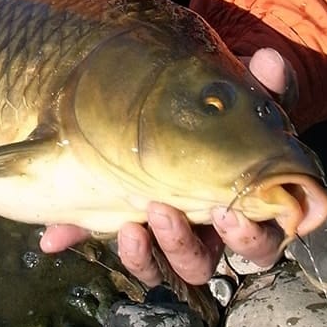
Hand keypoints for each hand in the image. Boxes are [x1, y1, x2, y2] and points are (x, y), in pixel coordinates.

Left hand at [40, 47, 309, 287]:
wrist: (184, 100)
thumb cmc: (229, 109)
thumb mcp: (248, 98)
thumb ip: (266, 85)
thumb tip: (272, 61)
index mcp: (243, 209)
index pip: (258, 245)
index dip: (247, 237)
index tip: (226, 211)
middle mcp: (203, 232)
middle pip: (201, 265)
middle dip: (182, 245)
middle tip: (162, 210)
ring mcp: (160, 232)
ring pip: (155, 266)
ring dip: (142, 254)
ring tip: (126, 224)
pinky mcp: (121, 221)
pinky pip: (100, 239)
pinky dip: (78, 236)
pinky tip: (54, 234)